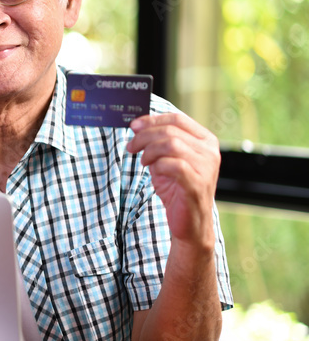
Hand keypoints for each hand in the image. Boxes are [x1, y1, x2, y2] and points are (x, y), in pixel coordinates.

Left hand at [126, 113, 219, 248]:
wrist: (190, 222)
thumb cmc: (177, 189)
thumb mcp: (166, 159)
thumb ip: (157, 142)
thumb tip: (137, 126)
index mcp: (205, 140)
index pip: (177, 119)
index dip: (152, 120)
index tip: (133, 126)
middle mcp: (210, 151)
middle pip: (171, 130)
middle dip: (144, 136)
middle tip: (131, 147)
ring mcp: (206, 167)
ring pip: (171, 144)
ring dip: (150, 151)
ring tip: (144, 162)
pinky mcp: (198, 183)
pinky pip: (174, 165)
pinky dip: (158, 165)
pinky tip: (154, 171)